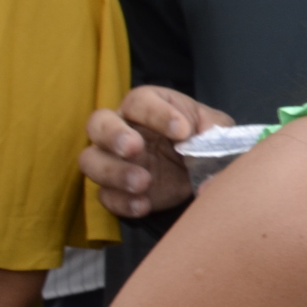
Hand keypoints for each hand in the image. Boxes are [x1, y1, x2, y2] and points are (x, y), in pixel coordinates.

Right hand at [80, 86, 235, 217]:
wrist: (200, 170)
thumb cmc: (202, 138)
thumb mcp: (215, 129)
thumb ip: (214, 134)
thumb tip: (208, 153)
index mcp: (147, 105)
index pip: (140, 101)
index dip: (157, 114)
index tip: (183, 131)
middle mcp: (122, 128)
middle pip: (98, 124)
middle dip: (113, 135)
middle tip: (135, 148)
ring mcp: (113, 159)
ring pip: (91, 160)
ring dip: (113, 171)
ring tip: (143, 182)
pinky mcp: (116, 189)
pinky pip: (105, 195)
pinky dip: (121, 202)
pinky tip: (143, 205)